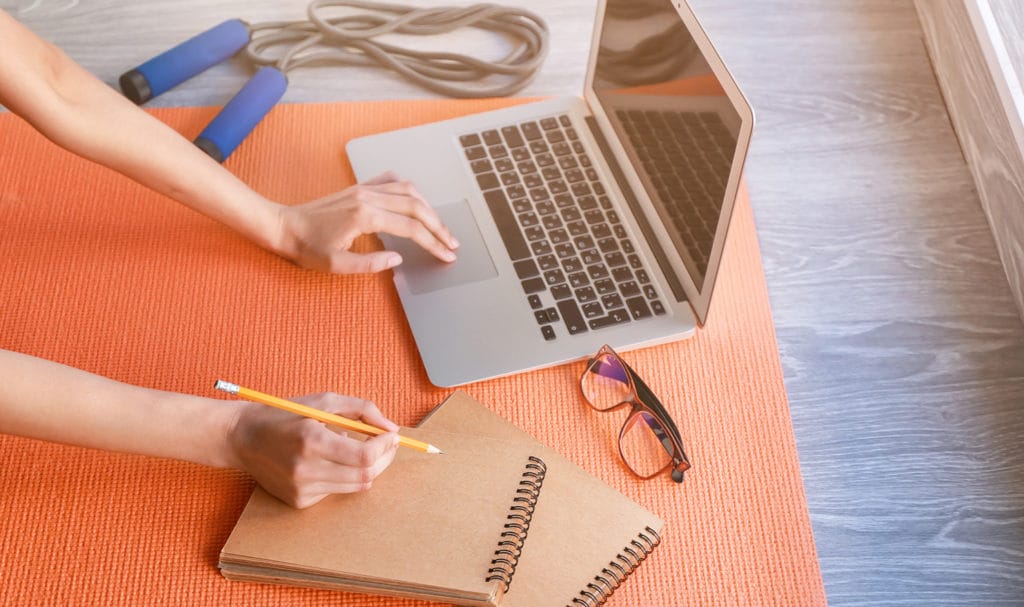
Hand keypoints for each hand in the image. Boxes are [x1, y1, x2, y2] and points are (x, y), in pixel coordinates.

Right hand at [227, 392, 400, 508]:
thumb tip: (391, 428)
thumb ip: (362, 409)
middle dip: (384, 459)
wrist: (242, 437)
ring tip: (357, 450)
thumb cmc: (285, 414)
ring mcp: (301, 489)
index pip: (364, 456)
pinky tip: (328, 462)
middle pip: (365, 476)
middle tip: (387, 445)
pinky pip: (335, 491)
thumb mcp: (323, 401)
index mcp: (311, 440)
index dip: (385, 447)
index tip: (391, 436)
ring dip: (366, 469)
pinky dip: (343, 477)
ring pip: (354, 486)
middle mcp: (305, 469)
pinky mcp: (298, 501)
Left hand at [275, 172, 459, 273]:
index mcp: (365, 217)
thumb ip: (371, 264)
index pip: (411, 229)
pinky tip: (417, 202)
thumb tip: (399, 259)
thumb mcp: (337, 265)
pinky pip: (391, 181)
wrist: (283, 226)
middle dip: (438, 226)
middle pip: (416, 207)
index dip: (433, 243)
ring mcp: (364, 189)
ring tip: (440, 226)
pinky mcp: (359, 188)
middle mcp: (368, 198)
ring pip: (408, 191)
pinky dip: (409, 190)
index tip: (446, 255)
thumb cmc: (306, 248)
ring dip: (429, 208)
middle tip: (452, 243)